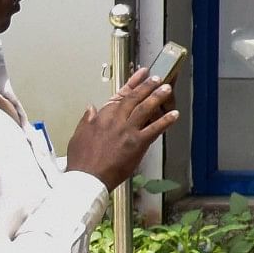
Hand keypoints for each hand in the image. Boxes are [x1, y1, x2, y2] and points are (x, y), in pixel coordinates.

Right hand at [62, 69, 180, 186]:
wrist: (87, 179)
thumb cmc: (81, 160)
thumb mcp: (78, 135)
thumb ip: (87, 120)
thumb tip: (91, 108)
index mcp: (102, 117)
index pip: (120, 95)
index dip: (133, 83)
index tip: (142, 73)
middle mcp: (116, 120)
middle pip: (135, 99)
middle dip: (148, 86)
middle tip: (158, 78)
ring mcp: (128, 131)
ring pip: (146, 109)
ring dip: (158, 97)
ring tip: (167, 89)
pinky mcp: (137, 144)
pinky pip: (154, 129)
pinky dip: (165, 121)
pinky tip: (175, 115)